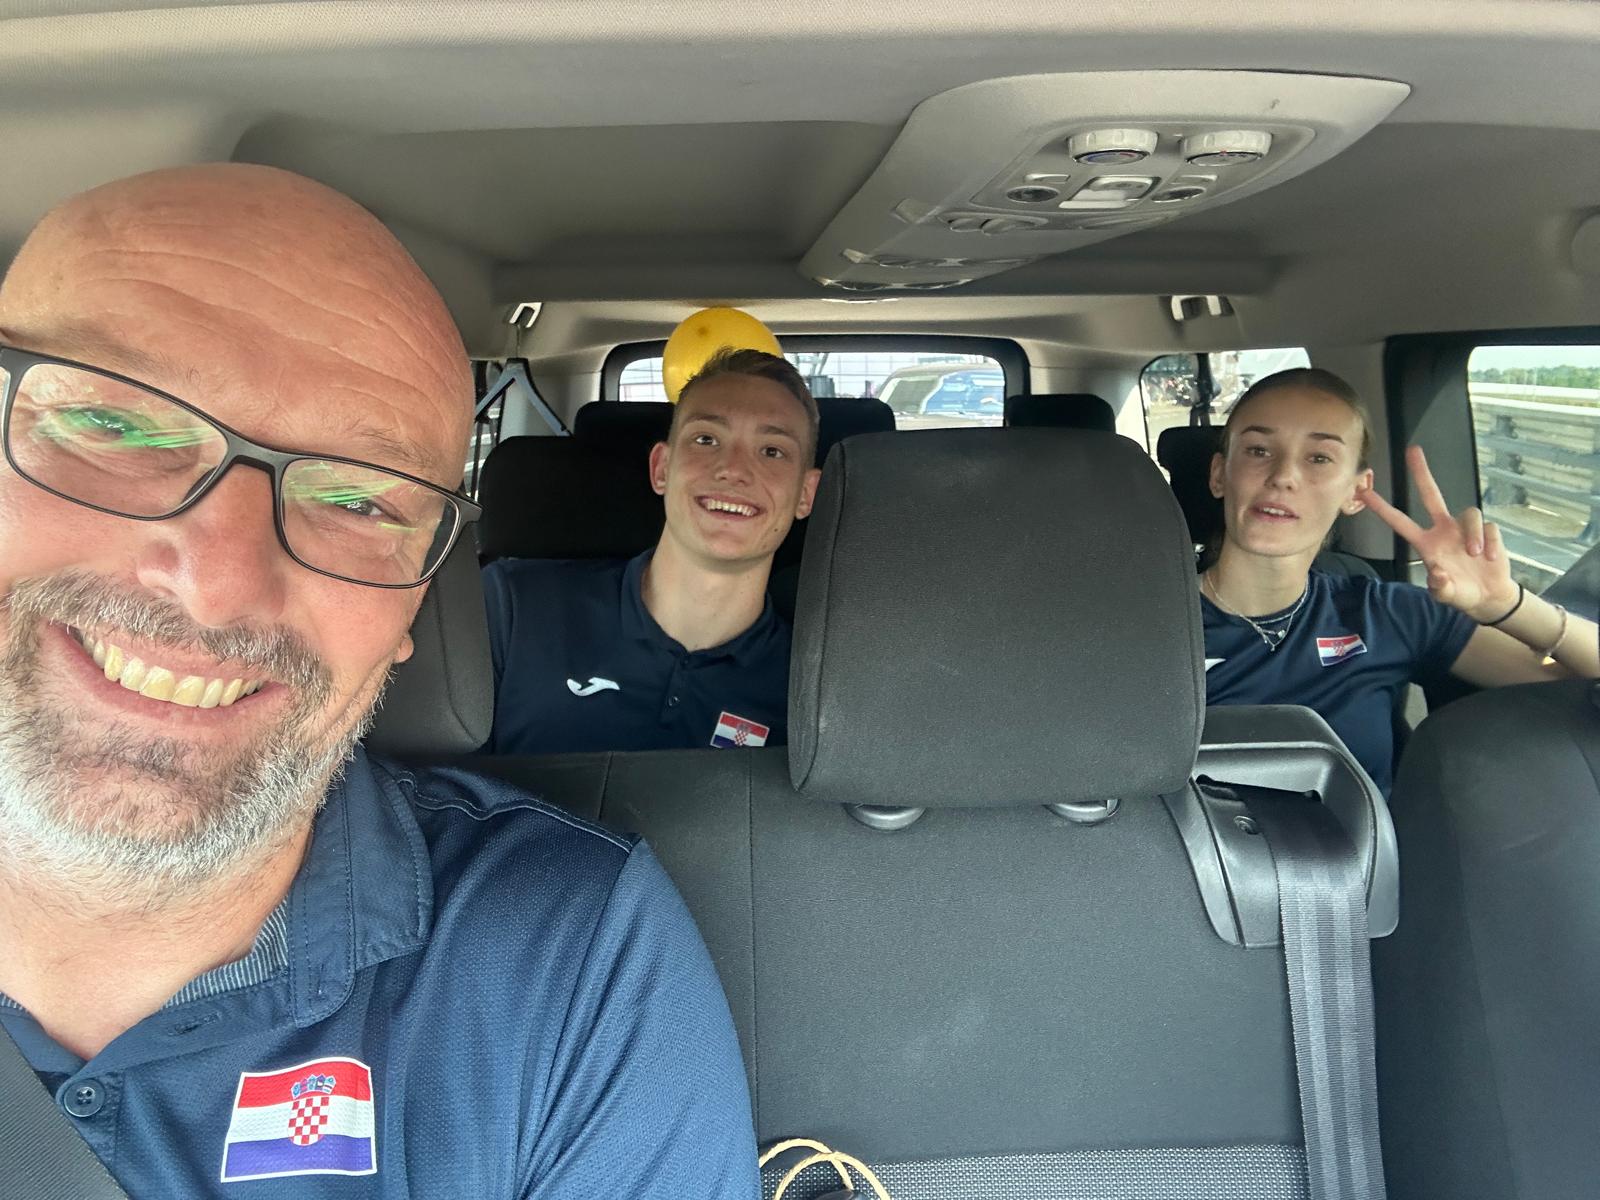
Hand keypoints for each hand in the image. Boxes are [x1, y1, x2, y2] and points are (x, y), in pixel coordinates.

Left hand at [1356, 445, 1518, 621]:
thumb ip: (1440, 588)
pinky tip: (1489, 558)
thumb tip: (1438, 576)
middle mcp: (1443, 530)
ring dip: (1473, 534)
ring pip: (1469, 514)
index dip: (1382, 508)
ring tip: (1476, 555)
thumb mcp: (1447, 594)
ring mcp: (1465, 529)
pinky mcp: (1488, 532)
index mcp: (1426, 544)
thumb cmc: (1461, 592)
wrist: (1489, 596)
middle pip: (1431, 495)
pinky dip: (1490, 542)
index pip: (1400, 522)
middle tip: (1412, 450)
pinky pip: (1489, 528)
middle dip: (1422, 473)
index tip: (1363, 492)